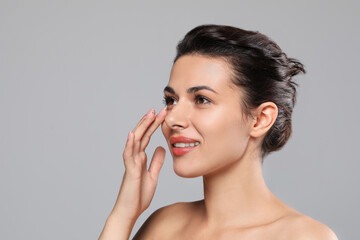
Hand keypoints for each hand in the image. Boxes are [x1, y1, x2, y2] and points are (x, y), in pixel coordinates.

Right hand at [111, 107, 166, 221]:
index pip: (148, 137)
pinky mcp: (129, 171)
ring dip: (141, 127)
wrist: (129, 212)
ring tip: (149, 114)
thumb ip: (156, 162)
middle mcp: (135, 157)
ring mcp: (131, 163)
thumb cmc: (138, 195)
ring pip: (135, 141)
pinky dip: (130, 144)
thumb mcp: (152, 176)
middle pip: (142, 135)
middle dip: (150, 122)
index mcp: (140, 158)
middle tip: (159, 108)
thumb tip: (161, 148)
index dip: (154, 126)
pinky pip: (129, 156)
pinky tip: (133, 134)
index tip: (163, 115)